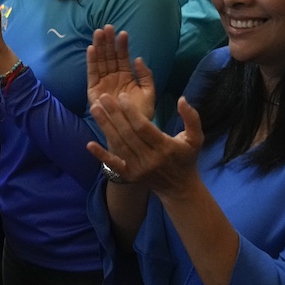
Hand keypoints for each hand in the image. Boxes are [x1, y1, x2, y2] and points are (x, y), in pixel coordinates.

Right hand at [86, 26, 154, 119]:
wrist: (131, 131)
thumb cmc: (141, 113)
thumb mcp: (149, 93)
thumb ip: (146, 76)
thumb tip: (138, 59)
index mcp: (126, 76)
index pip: (123, 57)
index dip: (122, 45)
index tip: (123, 33)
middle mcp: (113, 78)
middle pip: (109, 56)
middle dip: (108, 41)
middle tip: (108, 27)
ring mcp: (103, 83)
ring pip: (100, 61)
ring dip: (99, 47)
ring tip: (99, 33)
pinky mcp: (93, 91)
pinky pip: (92, 74)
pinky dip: (91, 62)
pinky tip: (92, 49)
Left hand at [87, 95, 202, 196]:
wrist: (179, 187)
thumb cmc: (186, 158)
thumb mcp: (196, 138)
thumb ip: (191, 118)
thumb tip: (182, 99)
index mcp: (165, 147)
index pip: (144, 128)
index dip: (132, 112)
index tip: (122, 96)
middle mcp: (150, 159)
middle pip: (128, 134)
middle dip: (114, 114)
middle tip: (103, 97)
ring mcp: (138, 169)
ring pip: (119, 145)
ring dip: (105, 126)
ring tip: (95, 109)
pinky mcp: (130, 176)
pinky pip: (114, 164)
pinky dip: (101, 155)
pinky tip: (89, 144)